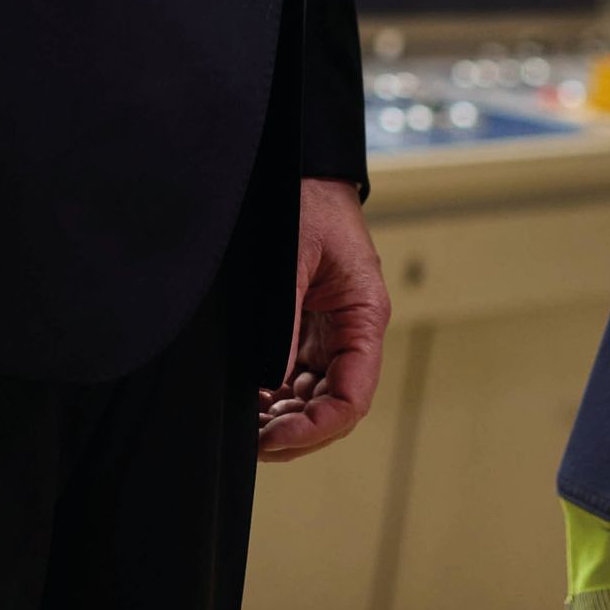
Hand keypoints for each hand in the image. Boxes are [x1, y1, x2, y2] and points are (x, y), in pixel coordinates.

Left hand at [260, 176, 388, 458]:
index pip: (353, 398)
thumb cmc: (305, 201)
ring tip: (245, 428)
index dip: (318, 429)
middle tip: (252, 443)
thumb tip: (268, 383)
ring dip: (283, 418)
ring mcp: (328, 331)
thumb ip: (283, 323)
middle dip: (296, 432)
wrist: (300, 166)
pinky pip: (294, 375)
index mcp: (364, 316)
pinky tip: (247, 401)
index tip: (277, 438)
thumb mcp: (292, 260)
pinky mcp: (306, 326)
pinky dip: (273, 395)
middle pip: (332, 406)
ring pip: (312, 397)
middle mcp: (350, 331)